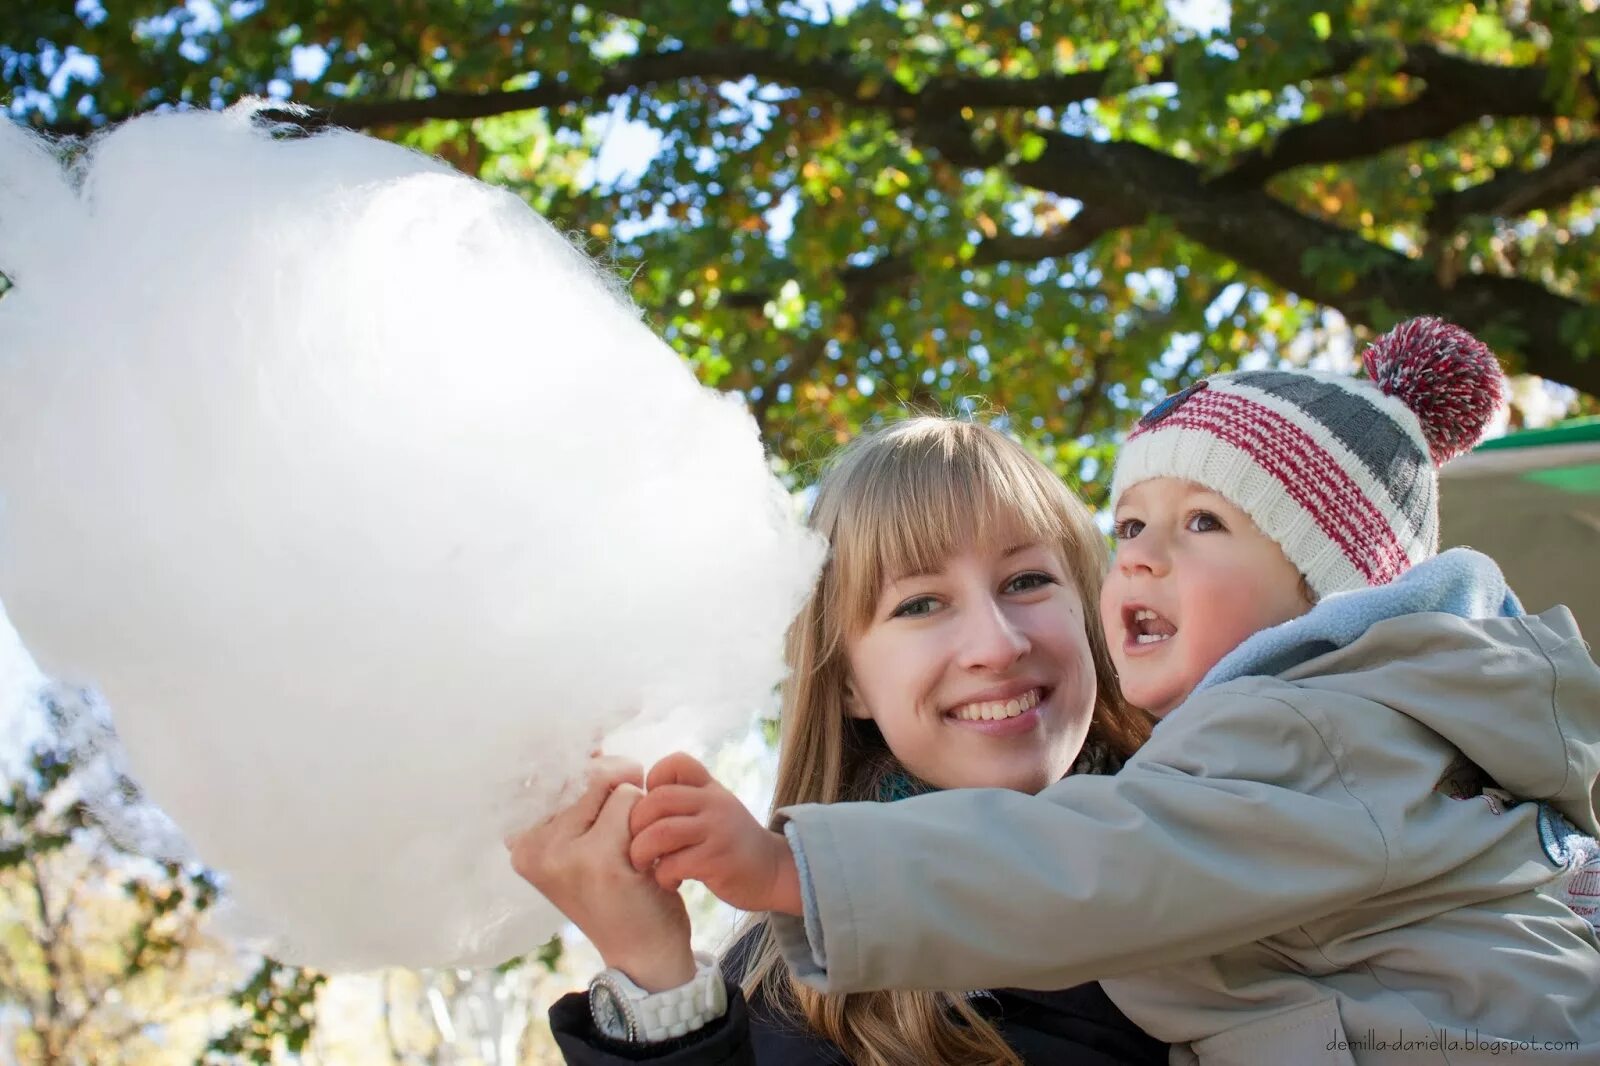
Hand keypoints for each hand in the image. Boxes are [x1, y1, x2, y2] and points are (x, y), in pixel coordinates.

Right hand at [506, 757, 695, 990]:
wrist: (643, 952)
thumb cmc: (617, 890)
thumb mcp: (584, 842)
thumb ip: (580, 792)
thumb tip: (593, 740)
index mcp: (522, 841)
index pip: (556, 768)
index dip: (591, 771)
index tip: (605, 801)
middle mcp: (532, 847)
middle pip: (589, 772)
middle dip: (618, 790)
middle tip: (622, 838)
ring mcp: (563, 855)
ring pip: (612, 783)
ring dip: (636, 809)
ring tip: (630, 850)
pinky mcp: (598, 861)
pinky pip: (632, 801)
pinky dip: (647, 822)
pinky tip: (643, 860)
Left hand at [629, 752, 801, 915]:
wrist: (774, 873)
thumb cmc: (732, 844)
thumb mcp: (715, 810)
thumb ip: (686, 801)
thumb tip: (634, 806)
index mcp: (711, 788)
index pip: (676, 763)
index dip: (653, 780)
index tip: (652, 808)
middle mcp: (715, 803)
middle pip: (658, 799)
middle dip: (635, 824)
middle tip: (636, 844)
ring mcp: (717, 830)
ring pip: (661, 832)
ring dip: (642, 852)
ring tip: (644, 864)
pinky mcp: (716, 860)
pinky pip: (673, 864)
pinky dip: (662, 875)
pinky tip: (670, 881)